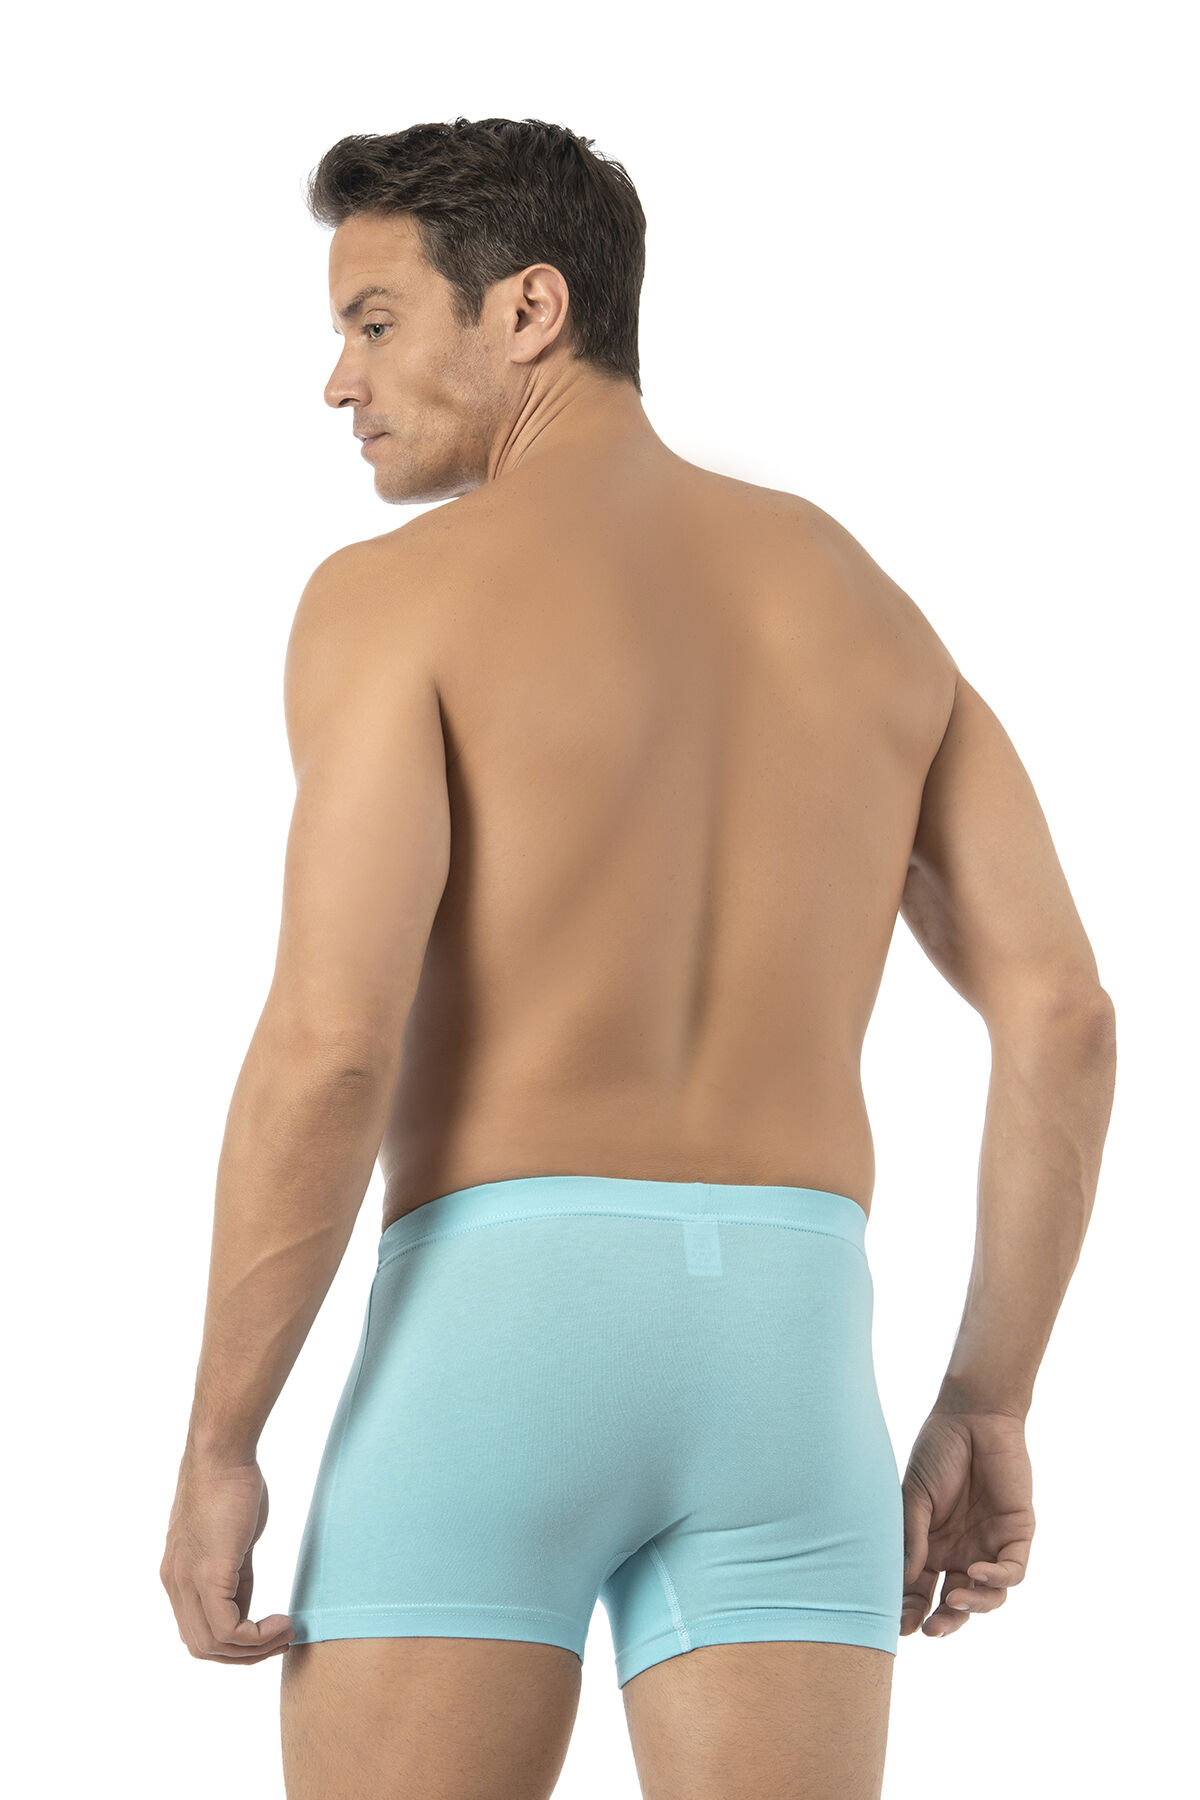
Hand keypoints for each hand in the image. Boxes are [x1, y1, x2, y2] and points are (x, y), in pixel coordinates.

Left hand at [160, 1451, 295, 1662]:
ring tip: (287, 1633)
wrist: (221, 1454)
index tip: (267, 1634)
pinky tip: (282, 1621)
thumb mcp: (232, 1541)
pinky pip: (228, 1629)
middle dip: (244, 1656)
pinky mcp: (208, 1574)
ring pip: (213, 1645)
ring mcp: (188, 1582)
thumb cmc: (231, 1486)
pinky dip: (257, 1636)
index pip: (197, 1632)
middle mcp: (176, 1585)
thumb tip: (244, 1608)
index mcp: (178, 1577)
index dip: (232, 1644)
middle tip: (281, 1641)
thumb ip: (234, 1576)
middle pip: (202, 1648)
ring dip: (255, 1650)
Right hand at [900, 1404, 1034, 1638]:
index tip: (899, 1626)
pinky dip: (997, 1578)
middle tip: (928, 1630)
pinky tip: (977, 1572)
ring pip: (986, 1595)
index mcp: (930, 1547)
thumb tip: (904, 1579)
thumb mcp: (913, 1495)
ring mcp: (988, 1546)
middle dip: (941, 1621)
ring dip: (971, 1605)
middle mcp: (959, 1553)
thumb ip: (911, 1536)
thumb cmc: (937, 1452)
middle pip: (952, 1602)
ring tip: (953, 1601)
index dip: (908, 1610)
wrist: (973, 1416)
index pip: (918, 1590)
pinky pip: (1012, 1571)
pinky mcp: (1016, 1535)